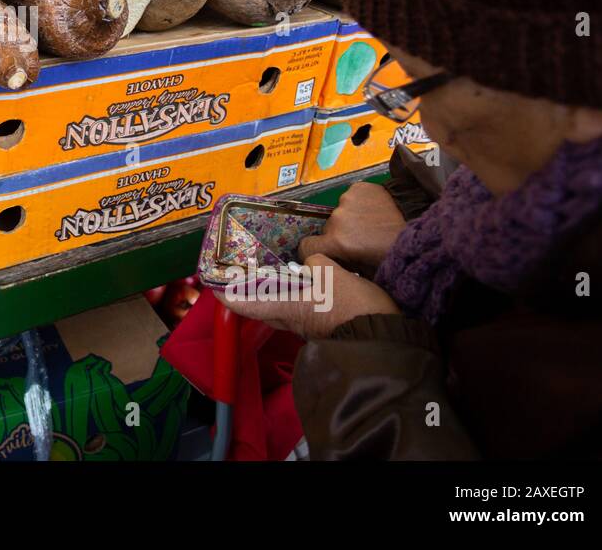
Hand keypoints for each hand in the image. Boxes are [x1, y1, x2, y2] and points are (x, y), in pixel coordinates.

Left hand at [212, 254, 400, 339]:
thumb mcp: (331, 273)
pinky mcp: (326, 327)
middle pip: (262, 306)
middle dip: (251, 291)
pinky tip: (309, 278)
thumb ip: (315, 261)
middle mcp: (292, 321)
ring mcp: (309, 326)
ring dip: (277, 291)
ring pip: (284, 306)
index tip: (214, 286)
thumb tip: (310, 261)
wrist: (386, 339)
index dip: (227, 294)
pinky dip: (299, 293)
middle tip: (247, 271)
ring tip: (278, 269)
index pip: (245, 304)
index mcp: (286, 308)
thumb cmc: (354, 307)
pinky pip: (304, 307)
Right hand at [299, 181, 405, 272]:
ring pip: (340, 214)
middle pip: (327, 230)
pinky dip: (360, 205)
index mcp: (337, 242)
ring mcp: (347, 200)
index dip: (313, 252)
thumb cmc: (397, 251)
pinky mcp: (358, 187)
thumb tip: (334, 270)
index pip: (306, 247)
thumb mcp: (371, 271)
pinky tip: (377, 211)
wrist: (421, 220)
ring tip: (373, 225)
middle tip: (360, 242)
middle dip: (339, 237)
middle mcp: (337, 219)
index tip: (327, 253)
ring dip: (351, 220)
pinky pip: (352, 199)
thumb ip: (346, 270)